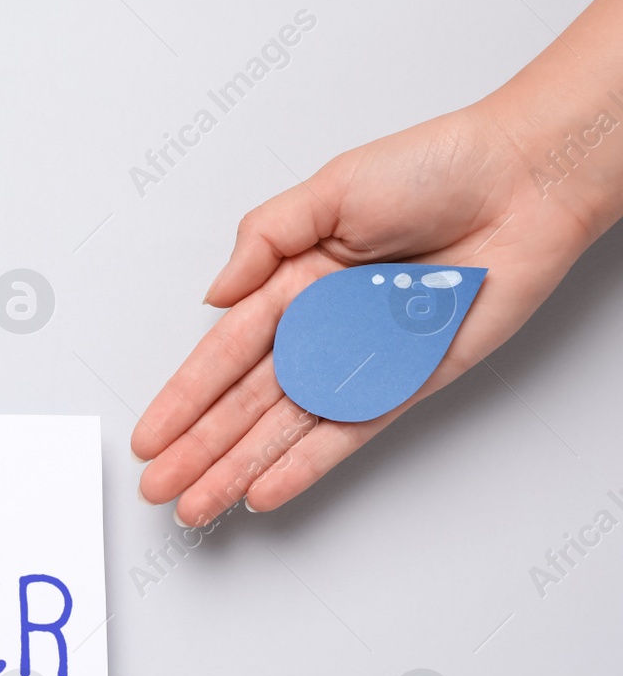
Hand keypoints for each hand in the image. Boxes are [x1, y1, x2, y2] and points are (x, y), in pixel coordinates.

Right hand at [132, 99, 598, 525]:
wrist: (523, 183)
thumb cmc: (437, 169)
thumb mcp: (329, 189)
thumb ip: (262, 241)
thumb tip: (214, 295)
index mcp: (292, 282)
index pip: (222, 355)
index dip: (182, 399)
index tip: (150, 438)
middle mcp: (319, 328)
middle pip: (242, 405)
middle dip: (198, 450)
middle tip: (160, 490)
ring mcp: (358, 361)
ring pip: (283, 430)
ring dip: (237, 469)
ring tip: (196, 505)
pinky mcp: (404, 383)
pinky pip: (344, 434)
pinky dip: (304, 465)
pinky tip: (264, 490)